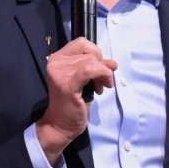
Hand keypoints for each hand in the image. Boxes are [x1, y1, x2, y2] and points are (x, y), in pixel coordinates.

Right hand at [35, 37, 116, 163]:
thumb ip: (96, 68)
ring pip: (92, 61)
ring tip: (101, 87)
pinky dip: (102, 76)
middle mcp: (56, 62)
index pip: (82, 42)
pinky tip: (102, 88)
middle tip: (102, 83)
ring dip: (103, 74)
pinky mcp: (67, 83)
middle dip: (102, 66)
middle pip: (89, 52)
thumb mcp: (86, 81)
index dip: (96, 52)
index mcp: (57, 58)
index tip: (99, 68)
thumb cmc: (72, 103)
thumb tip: (113, 62)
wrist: (60, 124)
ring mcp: (60, 72)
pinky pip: (91, 70)